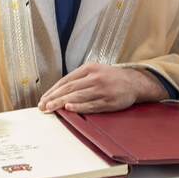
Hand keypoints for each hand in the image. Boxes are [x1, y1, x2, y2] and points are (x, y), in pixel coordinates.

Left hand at [37, 64, 164, 113]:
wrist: (135, 82)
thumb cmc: (111, 78)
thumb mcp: (95, 71)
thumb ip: (79, 79)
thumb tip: (59, 91)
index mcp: (89, 69)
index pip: (66, 80)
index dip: (53, 90)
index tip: (43, 98)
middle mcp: (95, 78)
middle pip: (70, 88)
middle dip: (54, 98)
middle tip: (43, 106)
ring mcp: (102, 90)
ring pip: (78, 96)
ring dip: (62, 103)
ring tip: (51, 108)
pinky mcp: (109, 101)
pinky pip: (91, 105)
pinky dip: (79, 107)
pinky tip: (69, 108)